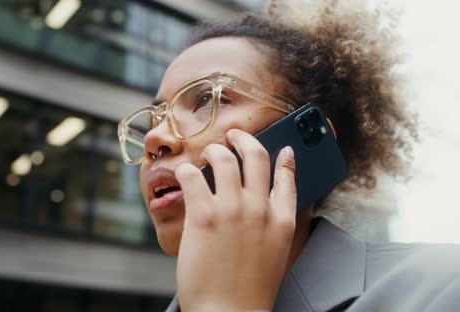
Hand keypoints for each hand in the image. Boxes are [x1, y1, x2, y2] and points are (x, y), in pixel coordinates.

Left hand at [174, 129, 296, 311]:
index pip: (288, 176)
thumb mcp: (275, 254)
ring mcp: (232, 210)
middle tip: (233, 136)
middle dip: (243, 139)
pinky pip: (193, 176)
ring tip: (207, 155)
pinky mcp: (203, 215)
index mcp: (282, 220)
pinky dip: (187, 171)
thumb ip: (276, 225)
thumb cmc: (249, 289)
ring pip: (223, 159)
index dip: (285, 158)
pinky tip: (185, 176)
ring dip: (213, 151)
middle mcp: (259, 208)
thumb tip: (271, 203)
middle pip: (255, 156)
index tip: (283, 148)